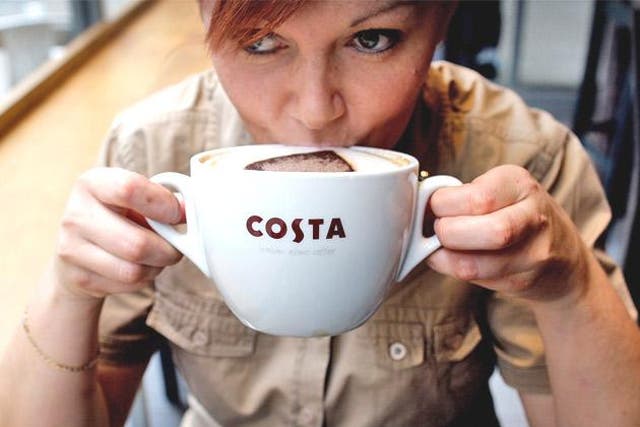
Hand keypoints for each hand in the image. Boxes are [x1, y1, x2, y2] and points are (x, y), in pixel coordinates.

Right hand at [54, 167, 183, 300]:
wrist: (80, 249)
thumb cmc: (119, 216)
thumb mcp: (136, 199)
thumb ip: (165, 200)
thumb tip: (189, 211)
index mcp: (93, 183)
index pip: (129, 189)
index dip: (163, 204)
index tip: (176, 214)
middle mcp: (76, 214)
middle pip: (136, 244)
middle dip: (167, 250)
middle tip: (174, 246)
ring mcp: (72, 249)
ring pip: (134, 270)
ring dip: (156, 266)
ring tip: (156, 256)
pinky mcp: (79, 278)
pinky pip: (127, 285)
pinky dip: (143, 279)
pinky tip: (138, 266)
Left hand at [427, 165, 589, 301]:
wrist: (562, 258)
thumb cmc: (515, 215)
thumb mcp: (499, 190)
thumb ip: (463, 195)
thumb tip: (415, 205)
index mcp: (519, 184)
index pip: (477, 197)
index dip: (442, 205)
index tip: (432, 207)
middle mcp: (533, 216)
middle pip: (489, 231)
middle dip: (448, 233)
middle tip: (438, 230)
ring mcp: (533, 253)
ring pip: (476, 264)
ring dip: (445, 258)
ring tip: (439, 248)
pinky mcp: (522, 281)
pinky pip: (476, 280)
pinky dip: (454, 270)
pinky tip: (452, 260)